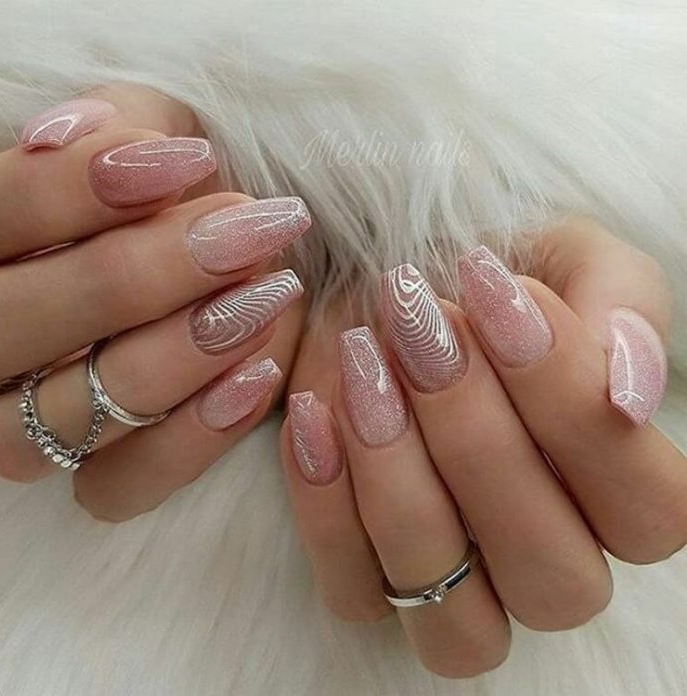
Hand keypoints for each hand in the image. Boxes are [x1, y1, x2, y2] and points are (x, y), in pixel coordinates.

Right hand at [0, 84, 309, 520]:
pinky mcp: (93, 478)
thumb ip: (117, 118)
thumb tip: (68, 136)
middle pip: (18, 324)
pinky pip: (119, 486)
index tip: (190, 160)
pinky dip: (192, 438)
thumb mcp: (158, 129)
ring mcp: (26, 428)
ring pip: (69, 415)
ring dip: (177, 354)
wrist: (238, 259)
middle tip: (247, 230)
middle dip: (143, 273)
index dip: (77, 188)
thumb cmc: (189, 193)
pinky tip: (257, 376)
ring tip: (267, 296)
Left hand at [279, 219, 686, 677]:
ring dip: (402, 484)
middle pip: (555, 578)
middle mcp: (548, 560)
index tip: (500, 298)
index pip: (648, 508)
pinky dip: (326, 506)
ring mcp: (458, 588)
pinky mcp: (368, 585)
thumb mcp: (566, 257)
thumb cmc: (482, 282)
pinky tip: (315, 412)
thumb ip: (621, 306)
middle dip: (481, 444)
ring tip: (366, 366)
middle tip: (426, 333)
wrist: (387, 290)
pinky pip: (354, 593)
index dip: (573, 409)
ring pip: (457, 624)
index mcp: (617, 491)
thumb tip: (628, 397)